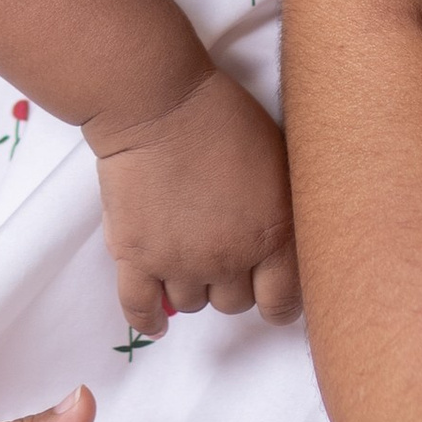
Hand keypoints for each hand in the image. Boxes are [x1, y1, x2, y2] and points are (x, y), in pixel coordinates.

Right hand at [87, 66, 300, 331]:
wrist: (158, 101)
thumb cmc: (224, 115)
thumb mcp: (279, 157)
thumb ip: (286, 206)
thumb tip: (285, 238)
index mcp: (273, 236)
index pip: (282, 301)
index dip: (278, 301)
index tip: (272, 294)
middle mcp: (229, 259)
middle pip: (234, 303)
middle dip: (233, 283)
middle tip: (224, 253)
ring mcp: (179, 262)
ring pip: (191, 304)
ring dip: (193, 286)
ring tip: (189, 259)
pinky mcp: (135, 255)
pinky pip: (139, 307)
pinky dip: (148, 319)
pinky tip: (158, 321)